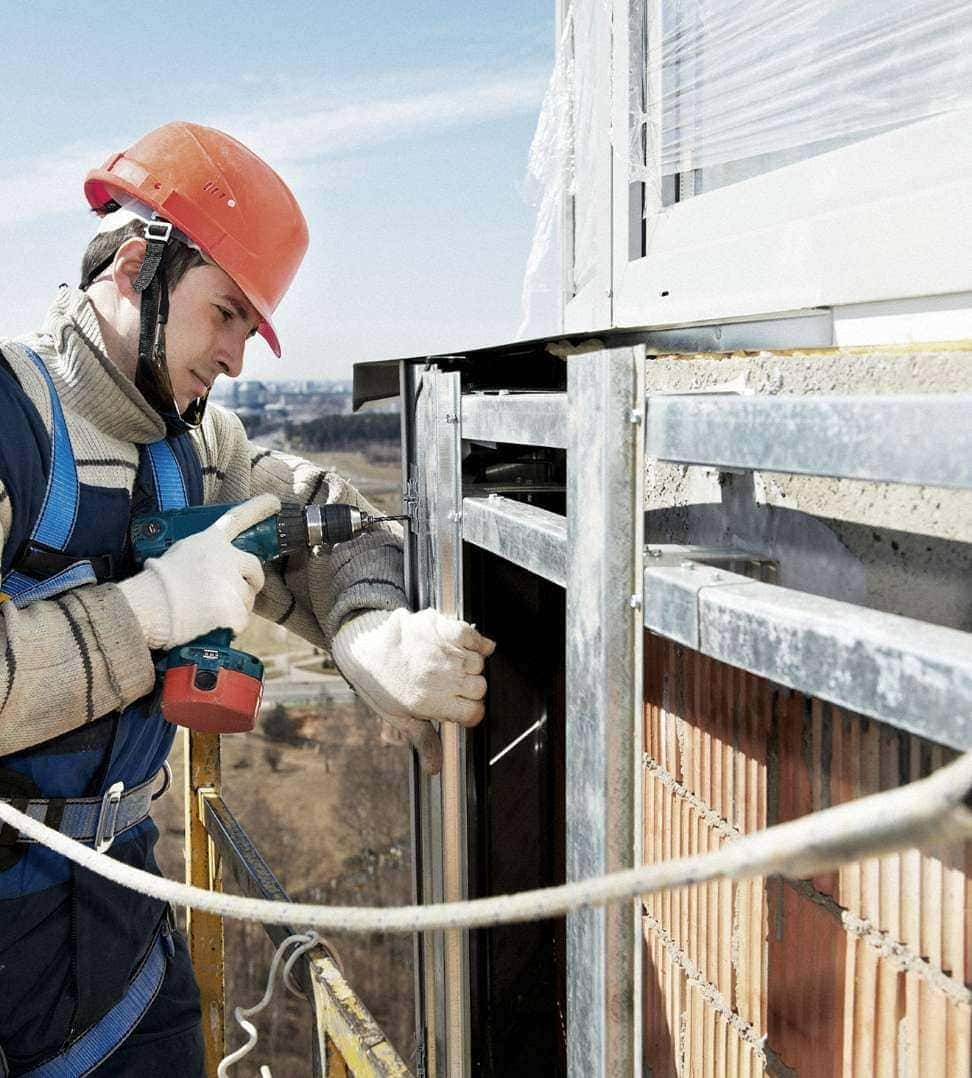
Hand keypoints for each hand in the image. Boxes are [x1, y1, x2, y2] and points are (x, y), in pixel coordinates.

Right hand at [119, 494, 279, 648]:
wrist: (149, 607)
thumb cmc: (157, 584)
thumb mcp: (179, 554)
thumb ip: (204, 555)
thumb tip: (212, 568)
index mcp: (211, 542)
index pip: (238, 519)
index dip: (258, 508)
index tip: (275, 502)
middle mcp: (227, 559)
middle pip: (254, 569)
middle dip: (251, 581)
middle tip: (237, 592)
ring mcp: (232, 584)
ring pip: (246, 598)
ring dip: (234, 606)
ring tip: (208, 612)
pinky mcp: (234, 609)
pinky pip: (241, 620)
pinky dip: (230, 626)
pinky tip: (210, 624)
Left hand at [332, 607, 495, 773]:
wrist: (365, 647)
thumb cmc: (380, 684)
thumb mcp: (399, 717)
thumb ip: (424, 740)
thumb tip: (435, 770)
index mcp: (431, 702)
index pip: (473, 713)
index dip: (469, 712)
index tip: (459, 707)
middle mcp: (442, 678)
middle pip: (480, 688)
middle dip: (469, 689)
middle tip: (449, 684)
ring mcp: (445, 652)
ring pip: (478, 664)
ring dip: (469, 665)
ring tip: (448, 664)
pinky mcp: (444, 629)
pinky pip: (474, 637)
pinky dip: (476, 641)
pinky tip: (465, 645)